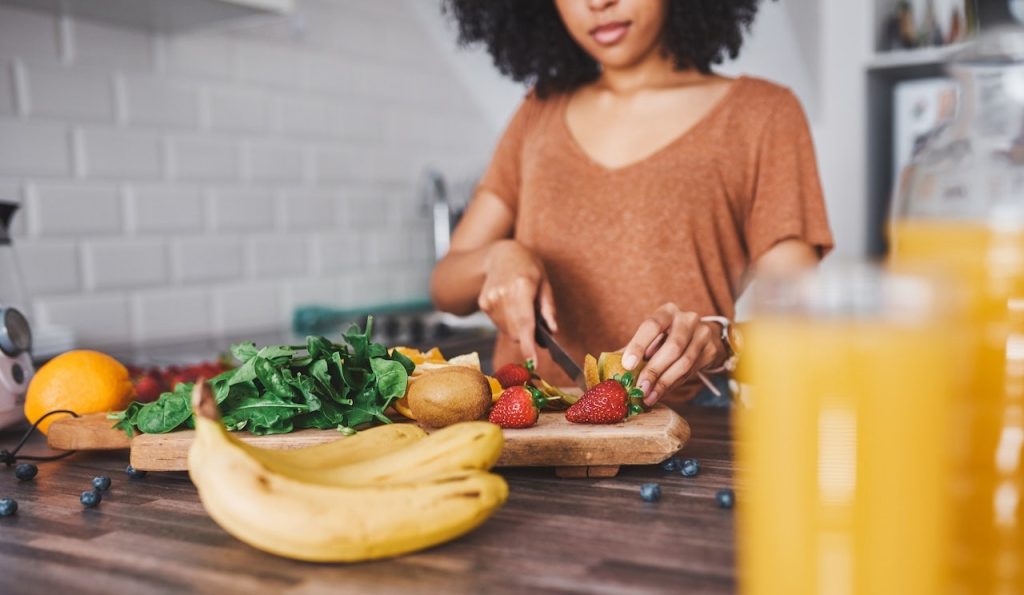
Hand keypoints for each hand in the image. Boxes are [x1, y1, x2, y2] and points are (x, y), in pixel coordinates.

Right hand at [477, 240, 557, 362]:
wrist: (500, 254)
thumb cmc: (528, 266)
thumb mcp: (545, 282)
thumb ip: (548, 308)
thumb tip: (552, 330)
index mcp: (521, 286)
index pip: (525, 322)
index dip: (529, 345)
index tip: (533, 362)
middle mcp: (502, 295)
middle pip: (517, 332)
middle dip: (528, 334)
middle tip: (535, 321)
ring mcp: (490, 300)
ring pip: (508, 331)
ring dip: (518, 328)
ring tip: (520, 307)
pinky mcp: (483, 303)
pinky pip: (499, 324)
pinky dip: (508, 322)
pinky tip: (509, 305)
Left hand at [620, 303, 724, 405]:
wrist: (702, 334)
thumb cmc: (668, 335)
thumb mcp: (652, 336)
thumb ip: (634, 348)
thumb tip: (610, 366)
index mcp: (667, 311)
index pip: (652, 326)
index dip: (639, 345)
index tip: (627, 365)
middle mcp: (687, 319)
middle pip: (672, 347)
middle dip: (654, 370)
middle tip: (640, 388)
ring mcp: (703, 334)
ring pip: (684, 362)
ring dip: (664, 383)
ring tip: (648, 396)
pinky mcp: (711, 350)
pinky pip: (691, 372)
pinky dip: (674, 384)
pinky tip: (661, 393)